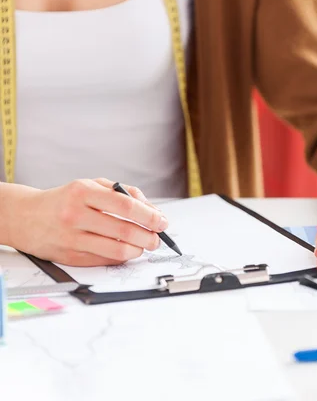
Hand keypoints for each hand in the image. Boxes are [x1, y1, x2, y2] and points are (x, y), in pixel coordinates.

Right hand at [3, 178, 166, 266]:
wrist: (26, 217)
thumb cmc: (65, 199)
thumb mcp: (91, 185)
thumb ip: (122, 192)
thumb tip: (151, 209)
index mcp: (83, 192)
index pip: (126, 205)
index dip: (149, 215)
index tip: (162, 221)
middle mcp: (76, 214)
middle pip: (124, 230)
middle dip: (149, 236)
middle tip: (157, 238)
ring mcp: (72, 238)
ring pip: (116, 250)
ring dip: (138, 250)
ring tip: (144, 245)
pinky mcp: (70, 257)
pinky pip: (105, 260)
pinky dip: (121, 257)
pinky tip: (127, 250)